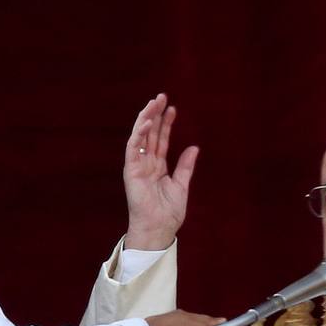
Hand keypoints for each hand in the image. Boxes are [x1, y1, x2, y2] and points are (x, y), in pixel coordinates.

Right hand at [123, 93, 198, 250]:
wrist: (159, 228)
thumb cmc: (168, 212)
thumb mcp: (181, 184)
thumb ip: (185, 166)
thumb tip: (195, 147)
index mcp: (158, 166)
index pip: (161, 139)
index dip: (166, 124)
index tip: (173, 109)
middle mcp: (146, 163)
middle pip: (151, 133)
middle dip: (155, 115)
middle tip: (162, 96)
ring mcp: (137, 165)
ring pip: (140, 136)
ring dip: (146, 119)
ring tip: (153, 102)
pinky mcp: (130, 170)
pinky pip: (132, 148)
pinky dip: (138, 134)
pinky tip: (145, 122)